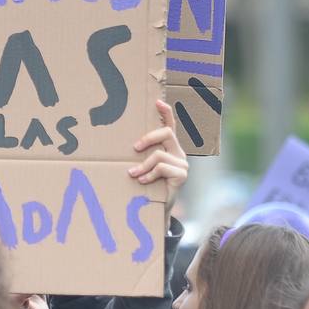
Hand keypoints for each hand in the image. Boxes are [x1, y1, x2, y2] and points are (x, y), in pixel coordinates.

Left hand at [129, 100, 187, 219]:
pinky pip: (161, 168)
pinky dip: (148, 175)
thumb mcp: (144, 167)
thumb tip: (125, 145)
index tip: (158, 101)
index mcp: (170, 147)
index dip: (166, 113)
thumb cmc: (148, 185)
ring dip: (143, 165)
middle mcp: (179, 152)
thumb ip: (141, 155)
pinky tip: (142, 181)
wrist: (158, 207)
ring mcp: (182, 164)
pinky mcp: (181, 175)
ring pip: (159, 155)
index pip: (171, 126)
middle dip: (148, 138)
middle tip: (135, 147)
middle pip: (167, 133)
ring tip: (132, 174)